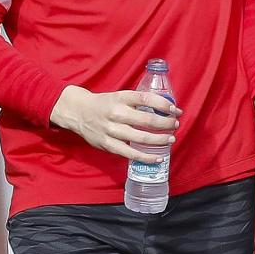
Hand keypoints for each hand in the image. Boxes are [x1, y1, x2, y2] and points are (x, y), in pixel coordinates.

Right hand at [49, 85, 181, 162]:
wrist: (78, 112)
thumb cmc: (105, 104)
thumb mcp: (121, 96)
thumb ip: (139, 101)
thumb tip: (166, 108)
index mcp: (122, 98)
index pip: (147, 99)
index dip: (164, 105)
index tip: (176, 110)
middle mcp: (117, 113)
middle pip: (148, 120)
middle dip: (166, 124)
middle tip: (175, 125)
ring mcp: (112, 130)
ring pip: (142, 138)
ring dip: (160, 139)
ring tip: (171, 139)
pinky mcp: (107, 145)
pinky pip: (130, 153)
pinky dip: (146, 157)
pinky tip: (158, 157)